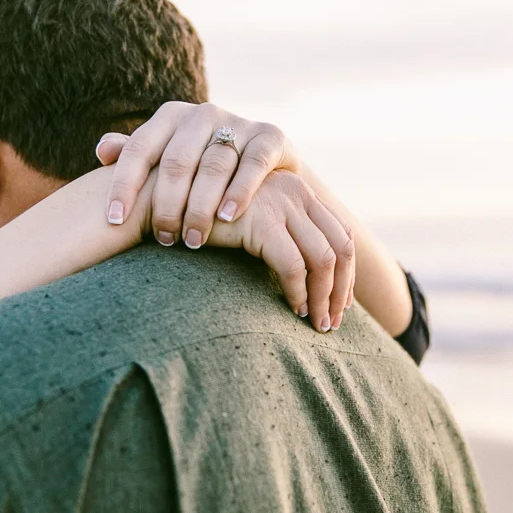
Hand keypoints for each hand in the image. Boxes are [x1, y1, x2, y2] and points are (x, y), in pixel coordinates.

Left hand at [96, 102, 299, 248]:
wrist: (268, 168)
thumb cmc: (204, 169)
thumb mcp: (170, 160)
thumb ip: (135, 155)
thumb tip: (102, 151)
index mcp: (171, 117)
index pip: (139, 148)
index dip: (124, 184)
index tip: (113, 220)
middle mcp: (202, 114)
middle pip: (176, 161)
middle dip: (166, 204)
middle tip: (163, 239)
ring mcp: (238, 122)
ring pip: (213, 166)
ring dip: (200, 206)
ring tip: (192, 240)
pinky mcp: (270, 136)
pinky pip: (252, 164)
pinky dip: (239, 192)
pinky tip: (227, 218)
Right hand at [206, 170, 354, 332]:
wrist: (166, 203)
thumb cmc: (205, 220)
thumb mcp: (254, 222)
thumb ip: (281, 235)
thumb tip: (311, 275)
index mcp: (298, 190)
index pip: (340, 232)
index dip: (346, 272)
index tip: (340, 303)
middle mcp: (295, 191)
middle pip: (340, 246)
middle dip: (341, 288)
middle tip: (333, 321)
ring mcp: (281, 204)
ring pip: (323, 259)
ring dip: (324, 297)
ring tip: (316, 322)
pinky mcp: (262, 221)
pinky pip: (293, 266)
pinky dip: (299, 292)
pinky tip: (294, 309)